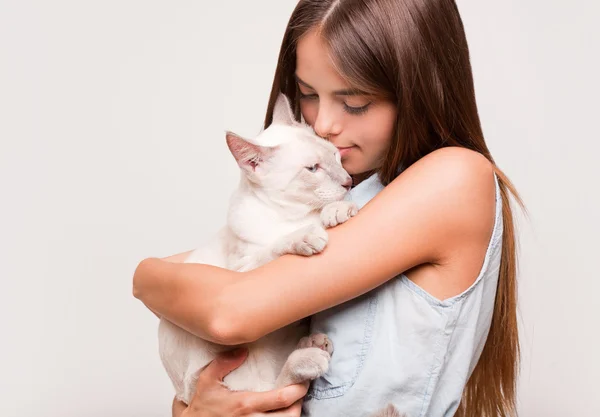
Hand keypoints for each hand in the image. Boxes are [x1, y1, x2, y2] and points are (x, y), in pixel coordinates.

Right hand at [173, 348, 308, 416]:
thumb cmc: (202, 407)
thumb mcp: (207, 381)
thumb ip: (224, 363)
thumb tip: (244, 351)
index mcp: (246, 405)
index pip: (283, 398)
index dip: (299, 389)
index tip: (304, 380)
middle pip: (291, 416)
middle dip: (300, 403)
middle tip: (300, 390)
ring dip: (293, 413)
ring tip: (292, 401)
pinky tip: (280, 411)